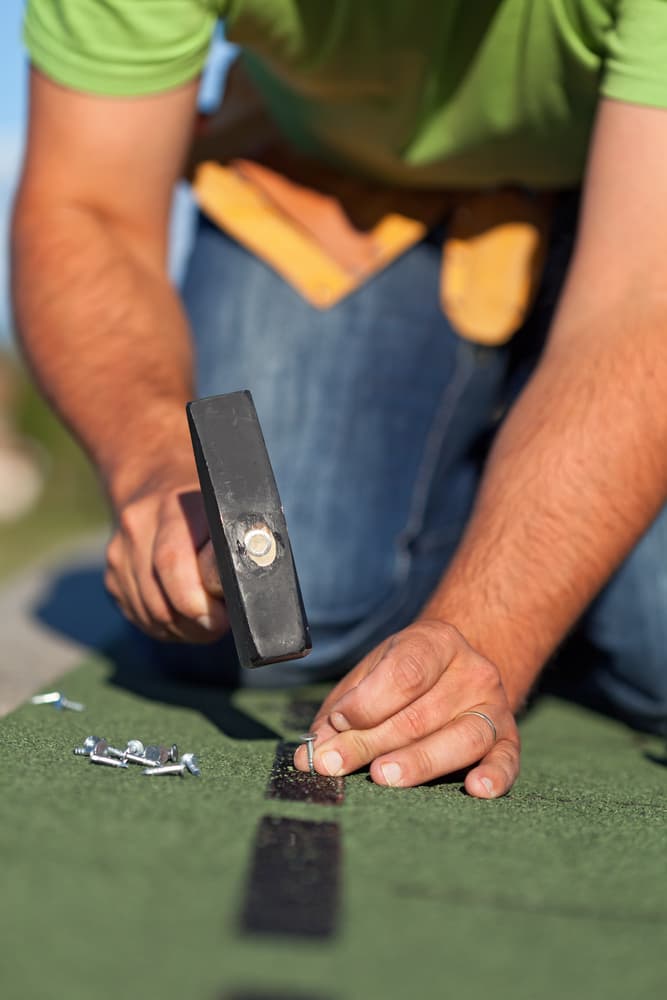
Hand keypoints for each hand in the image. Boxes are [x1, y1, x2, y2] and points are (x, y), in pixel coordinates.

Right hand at [105, 467, 228, 641]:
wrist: (154, 479)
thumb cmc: (207, 504)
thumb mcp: (229, 511)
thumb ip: (237, 543)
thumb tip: (248, 585)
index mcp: (173, 508)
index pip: (173, 564)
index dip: (198, 603)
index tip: (222, 619)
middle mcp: (138, 527)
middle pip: (162, 601)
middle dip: (195, 625)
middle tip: (218, 624)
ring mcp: (118, 553)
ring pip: (150, 617)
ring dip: (182, 630)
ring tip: (205, 620)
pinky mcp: (111, 576)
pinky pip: (139, 618)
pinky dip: (165, 626)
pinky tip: (182, 614)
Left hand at [294, 620, 519, 797]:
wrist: (459, 669)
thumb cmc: (406, 676)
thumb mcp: (372, 677)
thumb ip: (341, 713)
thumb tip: (310, 756)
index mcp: (436, 642)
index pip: (405, 672)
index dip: (368, 702)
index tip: (338, 722)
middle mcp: (472, 670)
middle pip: (421, 713)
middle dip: (372, 742)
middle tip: (336, 765)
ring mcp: (494, 705)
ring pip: (462, 737)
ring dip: (420, 761)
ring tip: (384, 776)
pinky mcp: (509, 738)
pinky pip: (507, 759)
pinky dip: (495, 775)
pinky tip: (475, 788)